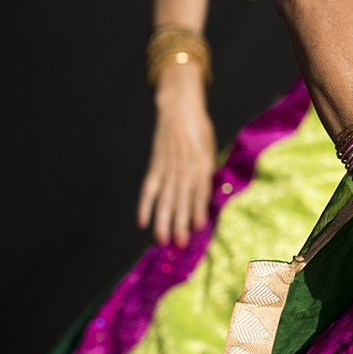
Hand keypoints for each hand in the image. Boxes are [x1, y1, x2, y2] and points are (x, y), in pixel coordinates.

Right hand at [138, 77, 217, 246]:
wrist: (179, 109)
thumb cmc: (200, 131)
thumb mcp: (210, 150)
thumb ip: (207, 172)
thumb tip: (207, 196)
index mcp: (202, 164)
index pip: (200, 192)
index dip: (199, 210)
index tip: (198, 229)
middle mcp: (184, 167)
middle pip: (181, 199)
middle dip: (181, 223)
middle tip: (180, 244)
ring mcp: (168, 167)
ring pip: (164, 198)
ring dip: (162, 220)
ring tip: (161, 239)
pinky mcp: (155, 165)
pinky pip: (148, 188)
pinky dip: (144, 205)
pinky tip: (142, 221)